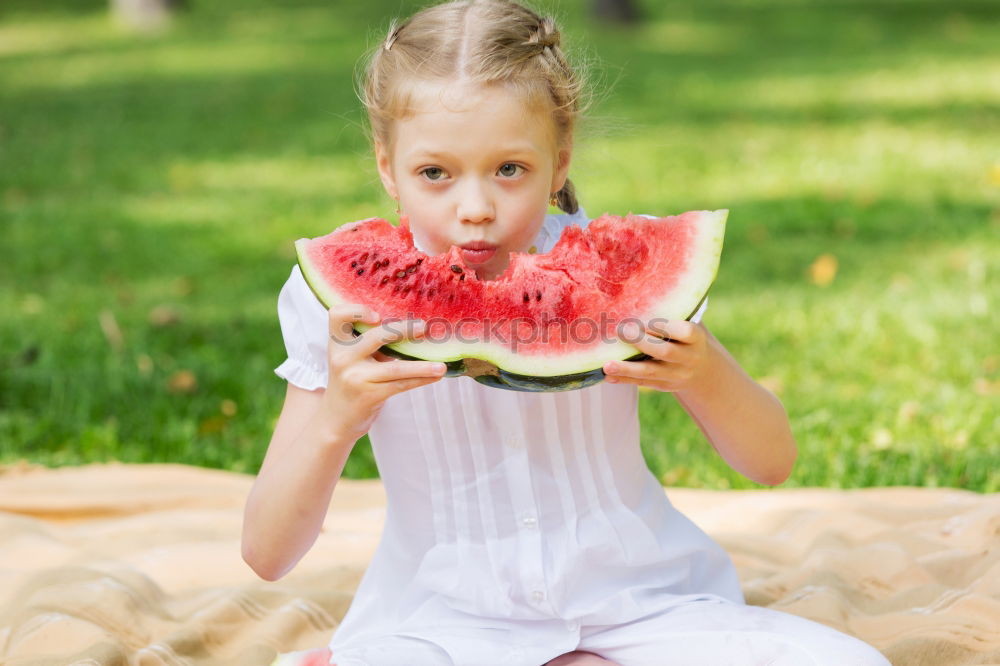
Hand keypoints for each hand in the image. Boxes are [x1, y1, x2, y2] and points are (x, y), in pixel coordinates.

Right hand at [323, 305, 446, 441]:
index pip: (337, 315)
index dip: (356, 311)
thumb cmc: (353, 380)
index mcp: (338, 343)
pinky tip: (436, 376)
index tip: (378, 316)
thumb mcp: (355, 358)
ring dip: (422, 366)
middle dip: (403, 330)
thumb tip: (416, 326)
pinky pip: (401, 385)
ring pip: (395, 367)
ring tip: (442, 365)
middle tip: (424, 328)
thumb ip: (374, 342)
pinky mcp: (369, 395)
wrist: (337, 418)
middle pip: (375, 336)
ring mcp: (355, 378)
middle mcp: (343, 358)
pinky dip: (421, 379)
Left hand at [602, 318, 714, 392]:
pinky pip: (643, 382)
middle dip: (642, 342)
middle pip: (665, 352)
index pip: (684, 332)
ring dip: (627, 368)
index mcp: (696, 338)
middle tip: (621, 331)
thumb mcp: (690, 324)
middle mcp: (689, 358)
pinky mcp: (664, 385)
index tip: (643, 320)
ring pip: (651, 372)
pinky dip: (624, 379)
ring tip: (607, 365)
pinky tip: (608, 376)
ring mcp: (676, 374)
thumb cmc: (688, 338)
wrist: (706, 371)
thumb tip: (642, 289)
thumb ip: (673, 312)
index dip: (663, 326)